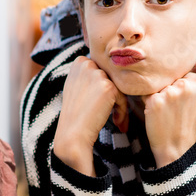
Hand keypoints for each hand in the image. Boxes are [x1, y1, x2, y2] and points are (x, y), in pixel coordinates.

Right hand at [53, 56, 127, 175]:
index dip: (102, 86)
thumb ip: (87, 75)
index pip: (101, 68)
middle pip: (111, 77)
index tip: (99, 101)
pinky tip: (116, 121)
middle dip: (113, 95)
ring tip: (115, 118)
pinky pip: (123, 97)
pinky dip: (122, 110)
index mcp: (79, 62)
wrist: (73, 133)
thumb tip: (103, 70)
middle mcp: (87, 64)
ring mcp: (97, 74)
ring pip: (118, 87)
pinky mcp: (108, 86)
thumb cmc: (74, 113)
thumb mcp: (76, 86)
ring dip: (119, 103)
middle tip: (110, 112)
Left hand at [142, 65, 195, 168]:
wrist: (177, 146)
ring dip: (156, 94)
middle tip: (173, 107)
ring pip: (156, 83)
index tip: (180, 99)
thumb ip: (193, 75)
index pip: (180, 70)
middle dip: (165, 87)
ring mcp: (171, 92)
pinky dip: (147, 101)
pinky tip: (157, 113)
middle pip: (167, 76)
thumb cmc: (184, 120)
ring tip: (165, 110)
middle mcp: (186, 84)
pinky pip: (146, 93)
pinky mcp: (156, 100)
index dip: (176, 83)